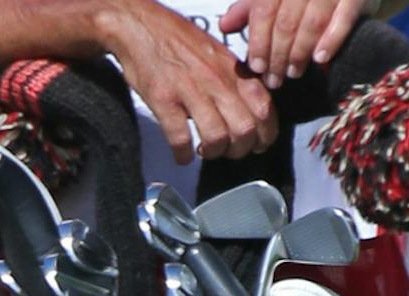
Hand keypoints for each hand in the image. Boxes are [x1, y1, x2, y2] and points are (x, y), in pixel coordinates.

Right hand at [101, 0, 275, 158]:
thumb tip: (248, 108)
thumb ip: (234, 80)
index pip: (264, 107)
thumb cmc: (178, 43)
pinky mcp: (165, 100)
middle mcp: (216, 80)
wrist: (143, 27)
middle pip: (244, 128)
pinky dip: (183, 155)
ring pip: (217, 137)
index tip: (258, 145)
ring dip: (212, 153)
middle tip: (228, 151)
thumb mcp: (217, 56)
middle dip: (239, 150)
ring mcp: (191, 90)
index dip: (265, 134)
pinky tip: (182, 154)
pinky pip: (180, 138)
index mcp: (232, 70)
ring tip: (203, 150)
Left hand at [219, 0, 364, 85]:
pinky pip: (344, 17)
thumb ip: (252, 8)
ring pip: (311, 22)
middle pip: (286, 21)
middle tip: (274, 80)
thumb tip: (225, 24)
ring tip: (293, 74)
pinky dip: (331, 39)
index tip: (256, 67)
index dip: (258, 40)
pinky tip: (319, 59)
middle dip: (278, 55)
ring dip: (300, 53)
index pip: (264, 9)